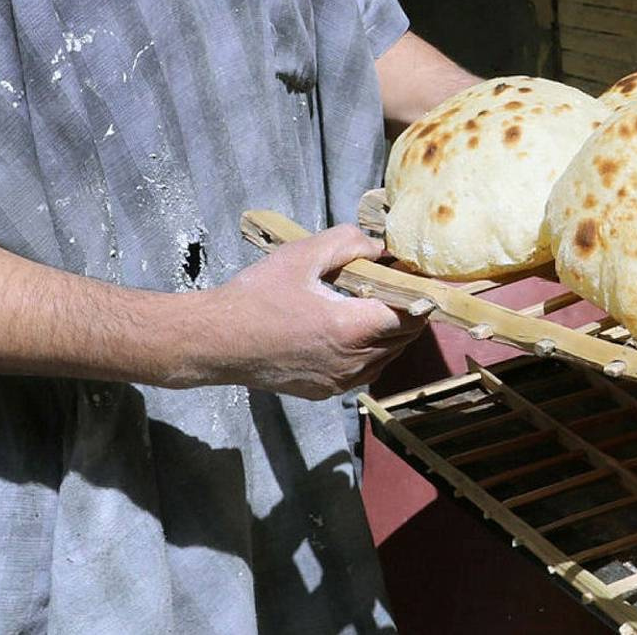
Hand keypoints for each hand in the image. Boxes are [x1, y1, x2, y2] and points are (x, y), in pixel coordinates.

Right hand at [189, 224, 426, 397]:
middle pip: (405, 337)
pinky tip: (350, 330)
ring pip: (387, 357)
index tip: (415, 275)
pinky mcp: (325, 392)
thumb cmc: (257, 295)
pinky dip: (370, 351)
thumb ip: (350, 243)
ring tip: (371, 304)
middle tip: (393, 284)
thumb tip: (381, 249)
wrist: (216, 341)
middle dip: (408, 310)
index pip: (412, 315)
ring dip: (390, 332)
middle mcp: (352, 362)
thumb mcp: (303, 255)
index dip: (419, 293)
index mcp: (352, 329)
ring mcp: (339, 382)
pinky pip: (364, 371)